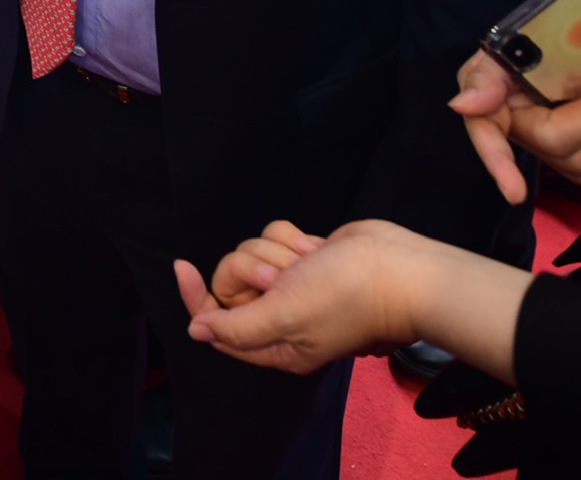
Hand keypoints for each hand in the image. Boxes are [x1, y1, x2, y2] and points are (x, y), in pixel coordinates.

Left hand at [175, 220, 432, 374]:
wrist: (398, 268)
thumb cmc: (344, 297)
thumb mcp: (285, 319)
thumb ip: (236, 328)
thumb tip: (196, 330)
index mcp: (274, 345)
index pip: (216, 322)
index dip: (196, 296)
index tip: (182, 266)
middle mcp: (280, 316)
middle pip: (232, 279)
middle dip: (254, 268)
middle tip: (284, 278)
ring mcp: (293, 284)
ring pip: (253, 252)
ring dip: (279, 252)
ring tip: (308, 265)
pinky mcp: (304, 256)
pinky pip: (275, 236)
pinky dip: (292, 237)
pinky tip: (315, 248)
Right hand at [450, 46, 580, 204]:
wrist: (565, 45)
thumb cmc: (526, 47)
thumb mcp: (498, 52)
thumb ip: (483, 78)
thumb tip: (460, 105)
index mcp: (493, 110)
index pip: (490, 139)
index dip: (501, 167)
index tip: (516, 194)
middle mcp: (521, 136)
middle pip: (557, 145)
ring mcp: (550, 151)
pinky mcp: (578, 159)